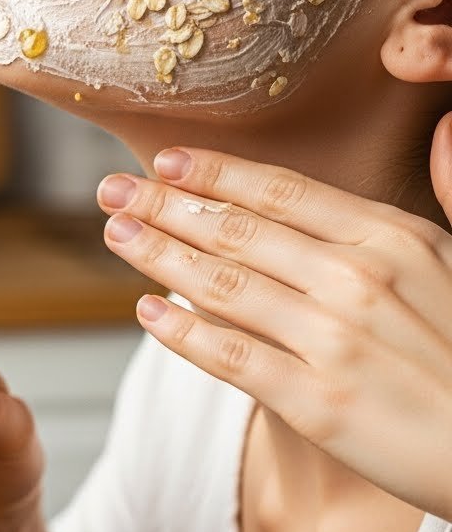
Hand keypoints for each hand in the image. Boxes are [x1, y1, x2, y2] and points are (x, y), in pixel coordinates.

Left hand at [98, 130, 451, 520]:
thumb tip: (444, 128)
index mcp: (393, 238)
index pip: (283, 192)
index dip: (215, 174)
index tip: (166, 161)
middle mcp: (358, 280)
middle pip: (238, 230)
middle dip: (165, 206)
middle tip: (112, 191)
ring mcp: (334, 341)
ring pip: (223, 285)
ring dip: (159, 255)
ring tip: (118, 235)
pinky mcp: (317, 403)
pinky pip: (231, 357)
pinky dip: (183, 332)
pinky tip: (148, 312)